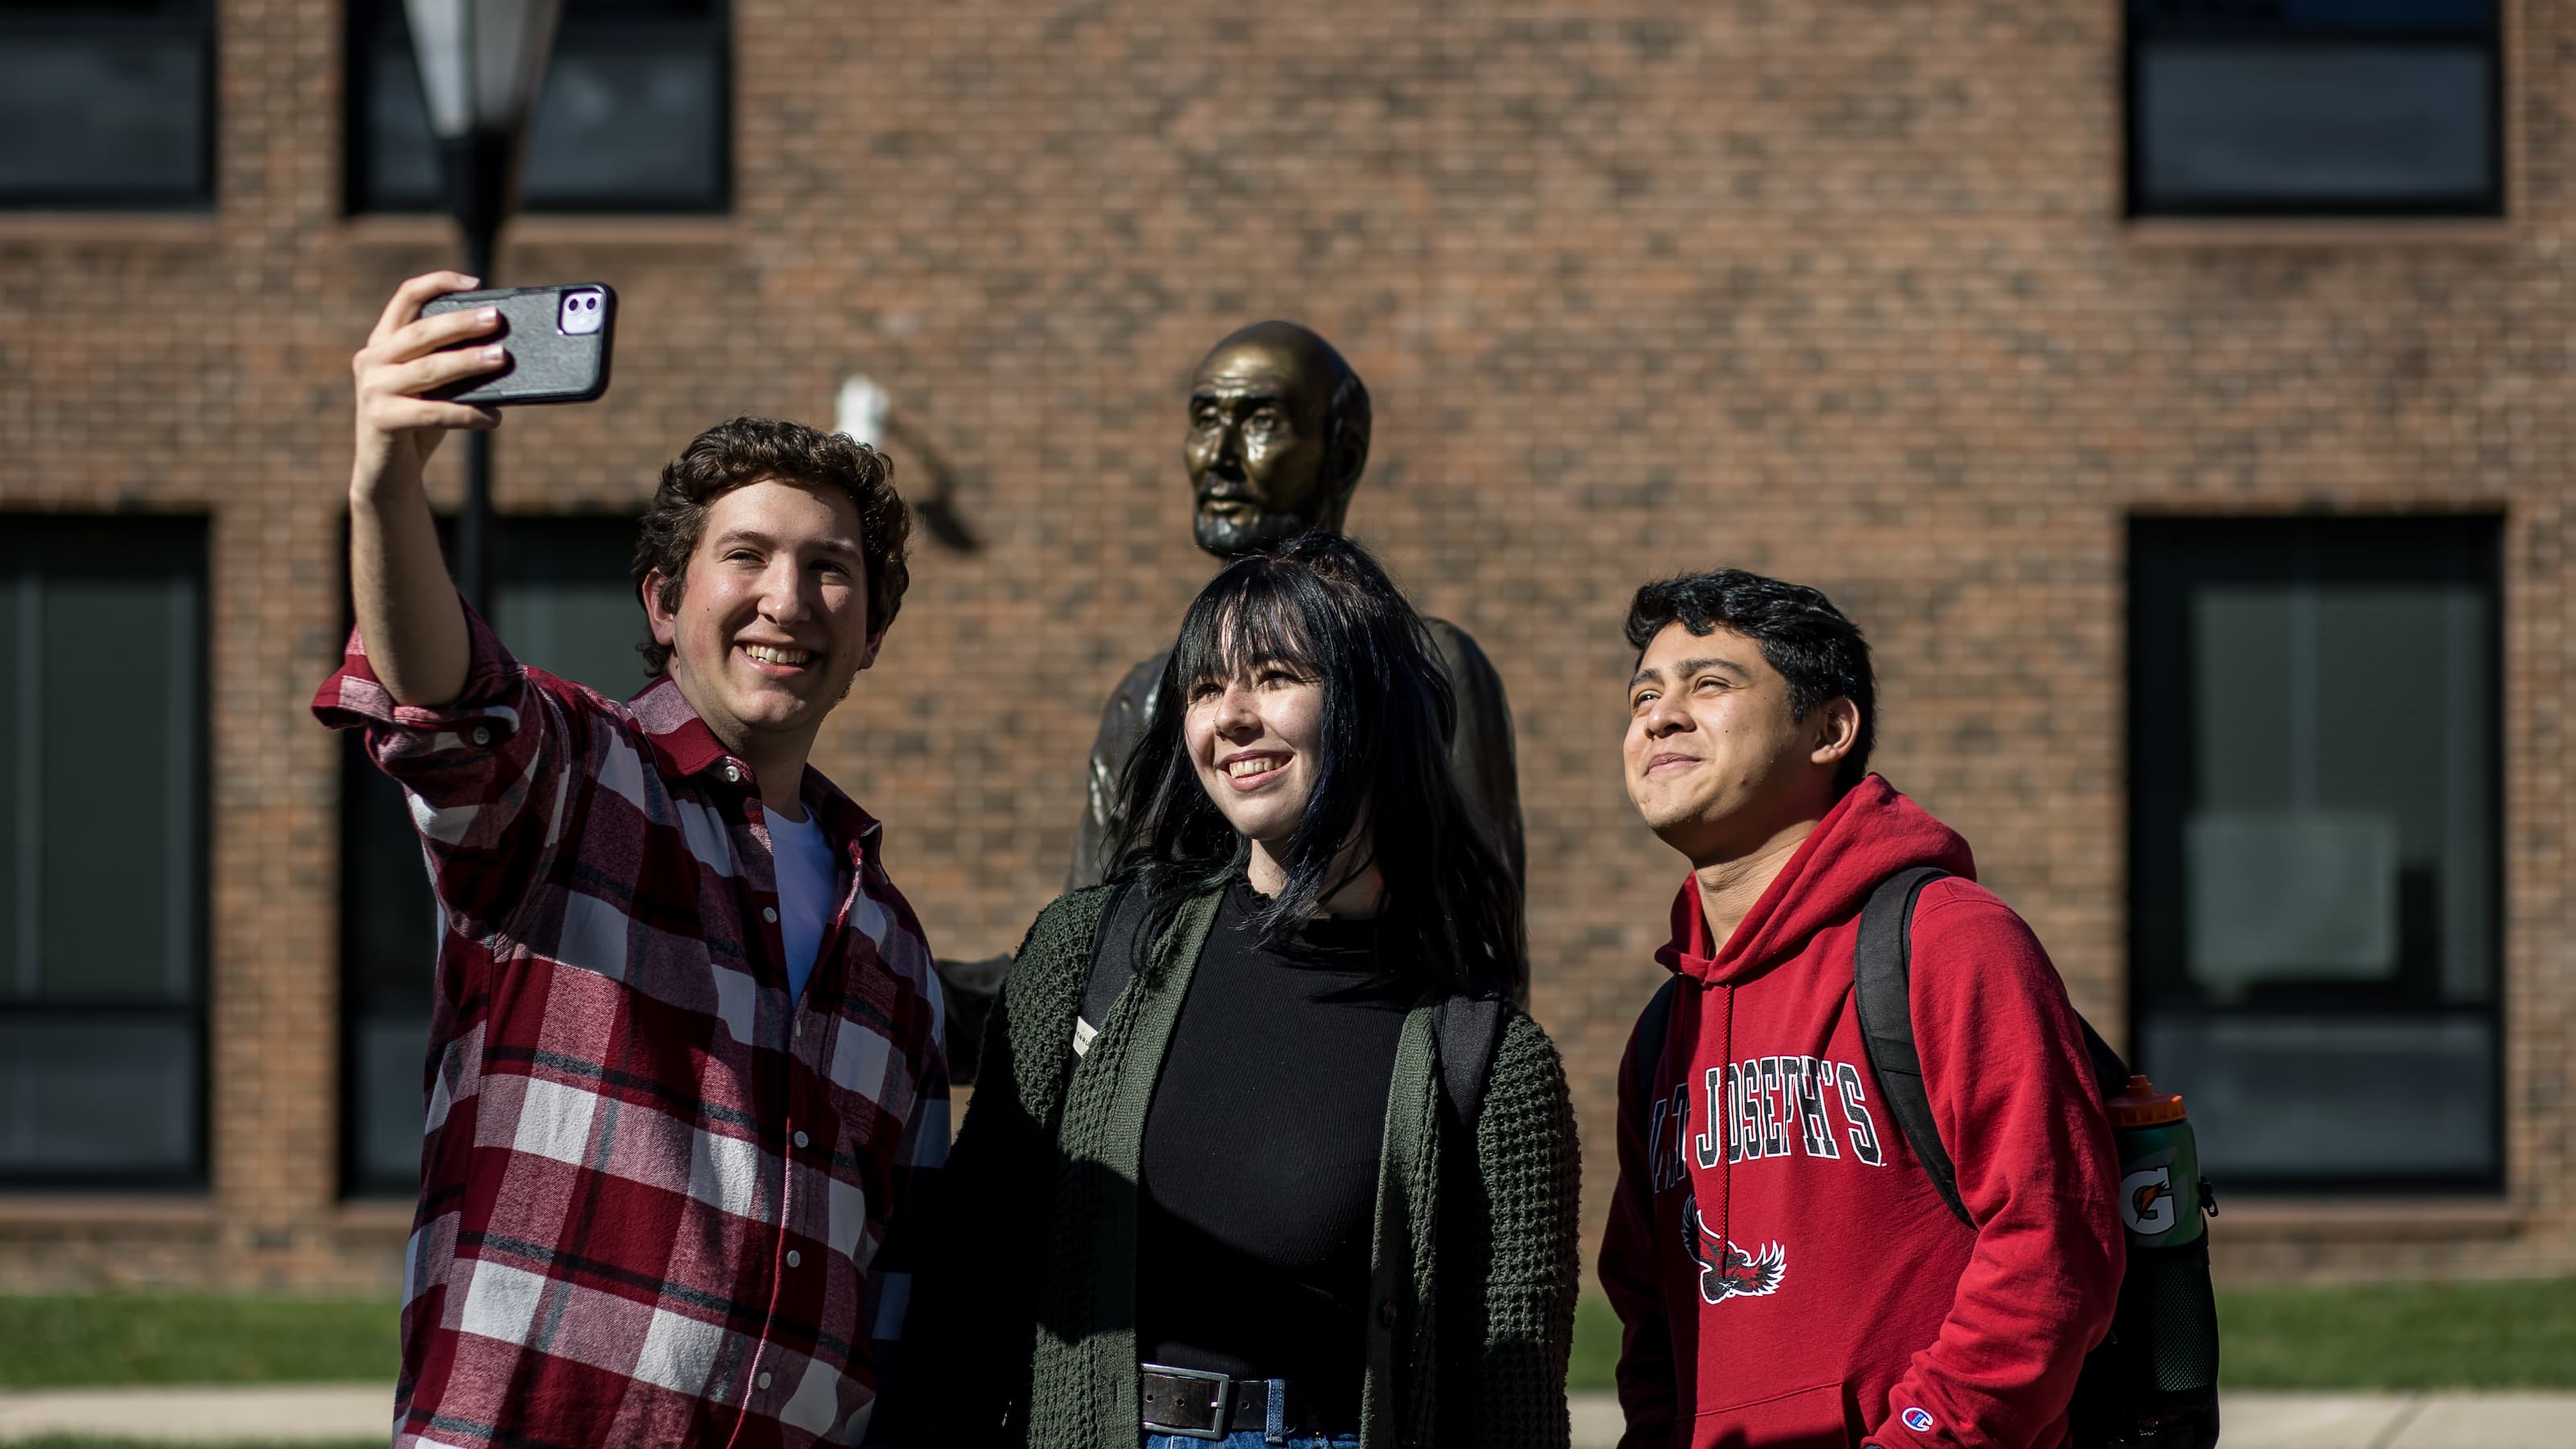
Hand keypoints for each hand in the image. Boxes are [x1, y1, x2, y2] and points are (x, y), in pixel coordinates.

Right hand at [350, 271, 505, 495]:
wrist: (388, 475)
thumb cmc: (418, 425)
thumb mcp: (434, 388)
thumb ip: (453, 366)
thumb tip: (502, 351)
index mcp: (383, 343)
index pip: (406, 297)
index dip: (438, 283)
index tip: (475, 283)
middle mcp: (372, 360)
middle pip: (421, 331)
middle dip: (462, 323)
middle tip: (497, 319)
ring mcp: (372, 389)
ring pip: (428, 369)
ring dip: (468, 362)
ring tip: (501, 358)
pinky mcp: (380, 420)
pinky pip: (432, 412)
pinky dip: (467, 413)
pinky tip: (493, 417)